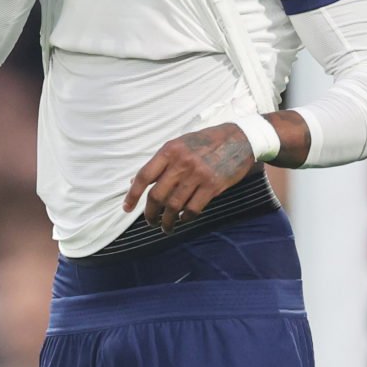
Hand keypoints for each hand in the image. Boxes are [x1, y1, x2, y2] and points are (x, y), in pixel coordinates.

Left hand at [124, 123, 255, 232]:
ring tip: (165, 227)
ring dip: (167, 221)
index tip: (127, 208)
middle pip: (157, 195)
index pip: (144, 176)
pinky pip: (193, 208)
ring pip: (174, 205)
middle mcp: (181, 163)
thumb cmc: (205, 142)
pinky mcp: (212, 185)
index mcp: (169, 151)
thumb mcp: (179, 144)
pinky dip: (186, 218)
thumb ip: (159, 163)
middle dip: (150, 213)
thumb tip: (134, 182)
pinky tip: (183, 220)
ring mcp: (197, 175)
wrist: (240, 139)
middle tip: (150, 222)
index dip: (133, 195)